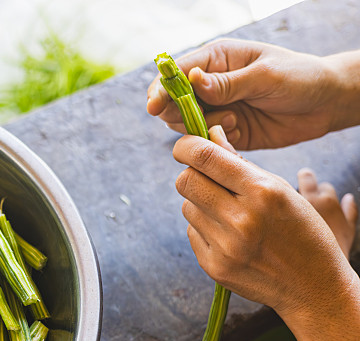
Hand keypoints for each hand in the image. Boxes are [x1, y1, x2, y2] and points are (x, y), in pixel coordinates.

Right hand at [148, 39, 355, 149]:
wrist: (325, 104)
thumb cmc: (300, 78)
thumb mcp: (265, 76)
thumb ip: (228, 83)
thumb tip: (191, 80)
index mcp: (216, 59)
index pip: (176, 73)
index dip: (161, 89)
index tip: (154, 106)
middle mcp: (210, 84)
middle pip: (172, 102)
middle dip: (178, 114)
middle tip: (201, 119)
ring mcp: (216, 109)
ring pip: (184, 125)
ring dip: (202, 128)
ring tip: (232, 122)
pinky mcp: (225, 132)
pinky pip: (205, 142)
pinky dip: (214, 143)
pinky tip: (237, 132)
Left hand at [174, 125, 354, 318]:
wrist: (312, 286)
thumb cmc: (300, 230)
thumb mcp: (281, 189)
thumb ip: (241, 163)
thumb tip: (209, 133)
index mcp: (262, 192)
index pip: (205, 157)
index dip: (186, 146)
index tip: (184, 147)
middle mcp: (241, 219)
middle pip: (185, 181)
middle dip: (191, 175)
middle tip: (206, 179)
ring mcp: (225, 246)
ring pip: (186, 207)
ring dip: (200, 204)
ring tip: (228, 212)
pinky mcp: (214, 266)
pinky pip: (191, 232)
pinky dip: (204, 228)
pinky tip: (229, 236)